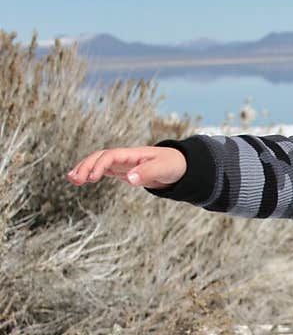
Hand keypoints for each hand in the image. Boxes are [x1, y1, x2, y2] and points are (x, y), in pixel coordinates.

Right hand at [67, 145, 186, 189]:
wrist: (179, 166)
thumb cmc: (172, 165)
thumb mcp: (163, 169)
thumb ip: (147, 173)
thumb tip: (129, 179)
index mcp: (132, 154)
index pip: (110, 156)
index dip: (99, 166)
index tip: (91, 178)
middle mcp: (124, 157)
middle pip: (99, 157)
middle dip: (85, 166)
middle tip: (73, 179)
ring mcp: (122, 164)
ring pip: (98, 163)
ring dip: (84, 169)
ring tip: (71, 179)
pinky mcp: (123, 171)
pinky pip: (103, 170)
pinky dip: (91, 174)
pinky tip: (80, 180)